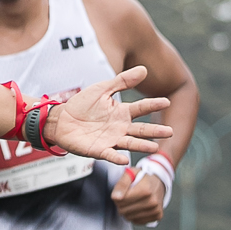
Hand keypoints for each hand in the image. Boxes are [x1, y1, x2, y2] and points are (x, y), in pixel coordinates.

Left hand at [43, 67, 170, 165]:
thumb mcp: (102, 89)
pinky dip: (116, 157)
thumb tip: (144, 69)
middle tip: (169, 132)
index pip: (141, 108)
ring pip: (129, 143)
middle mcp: (120, 128)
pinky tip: (125, 160)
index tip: (167, 101)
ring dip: (142, 146)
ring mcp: (110, 140)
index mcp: (122, 112)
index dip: (153, 105)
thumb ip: (122, 81)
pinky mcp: (98, 150)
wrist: (61, 120)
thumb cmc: (82, 105)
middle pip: (140, 130)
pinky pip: (109, 155)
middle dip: (155, 131)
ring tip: (155, 147)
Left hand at [111, 168, 166, 223]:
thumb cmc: (143, 178)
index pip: (120, 201)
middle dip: (121, 204)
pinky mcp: (157, 216)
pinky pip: (137, 221)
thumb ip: (121, 184)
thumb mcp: (131, 174)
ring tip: (133, 201)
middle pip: (123, 211)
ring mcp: (155, 210)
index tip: (123, 191)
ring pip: (129, 218)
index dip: (118, 196)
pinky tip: (138, 207)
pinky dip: (134, 216)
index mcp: (145, 190)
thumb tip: (115, 198)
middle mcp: (152, 202)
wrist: (159, 182)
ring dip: (127, 211)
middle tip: (128, 197)